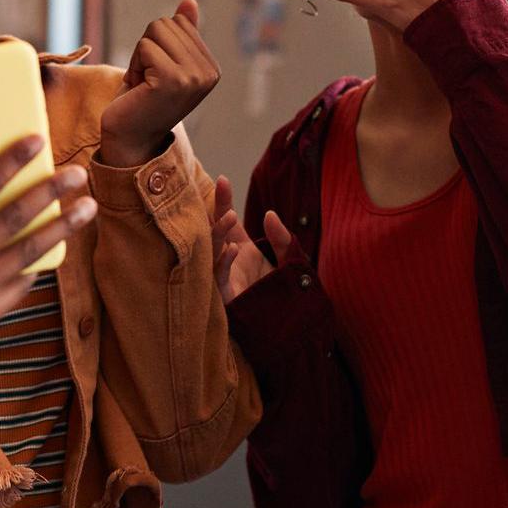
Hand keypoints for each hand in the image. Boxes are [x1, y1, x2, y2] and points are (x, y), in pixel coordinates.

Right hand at [0, 110, 98, 370]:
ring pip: (27, 252)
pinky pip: (21, 281)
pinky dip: (39, 260)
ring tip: (86, 206)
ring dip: (62, 227)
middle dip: (50, 192)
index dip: (11, 161)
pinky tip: (56, 240)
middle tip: (78, 173)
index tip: (38, 139)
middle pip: (14, 218)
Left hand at [100, 0, 219, 165]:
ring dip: (139, 57)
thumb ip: (181, 34)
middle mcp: (208, 73)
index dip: (157, 43)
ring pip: (155, 31)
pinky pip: (145, 47)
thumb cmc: (142, 100)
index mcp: (211, 67)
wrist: (129, 139)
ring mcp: (194, 77)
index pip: (179, 22)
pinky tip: (138, 90)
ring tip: (143, 84)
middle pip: (166, 23)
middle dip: (146, 48)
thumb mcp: (163, 62)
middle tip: (146, 80)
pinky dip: (134, 66)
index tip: (155, 73)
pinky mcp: (173, 80)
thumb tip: (189, 0)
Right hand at [211, 176, 289, 302]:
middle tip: (227, 208)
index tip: (222, 180)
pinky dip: (222, 263)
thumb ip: (282, 238)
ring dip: (217, 236)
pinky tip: (232, 249)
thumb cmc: (289, 294)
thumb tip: (270, 215)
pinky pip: (218, 280)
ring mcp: (226, 280)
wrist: (296, 327)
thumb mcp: (291, 259)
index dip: (222, 201)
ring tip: (229, 218)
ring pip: (210, 255)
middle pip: (213, 235)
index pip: (226, 221)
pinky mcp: (228, 299)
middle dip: (215, 218)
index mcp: (240, 250)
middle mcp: (229, 262)